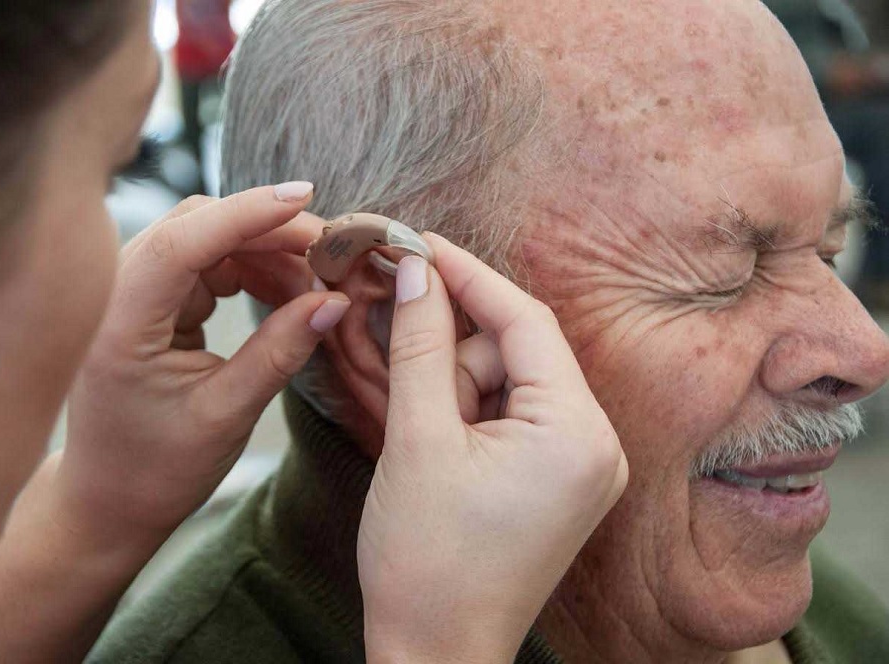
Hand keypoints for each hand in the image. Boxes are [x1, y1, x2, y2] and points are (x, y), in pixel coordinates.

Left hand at [57, 183, 349, 548]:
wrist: (109, 502)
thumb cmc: (157, 470)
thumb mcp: (225, 415)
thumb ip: (279, 353)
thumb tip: (334, 301)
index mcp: (120, 324)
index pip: (182, 241)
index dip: (246, 213)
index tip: (305, 198)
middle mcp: (115, 294)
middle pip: (196, 225)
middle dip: (267, 229)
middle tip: (331, 254)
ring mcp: (131, 293)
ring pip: (206, 239)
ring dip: (265, 250)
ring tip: (317, 283)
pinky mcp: (151, 301)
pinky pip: (207, 263)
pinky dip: (251, 269)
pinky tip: (288, 292)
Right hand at [358, 235, 627, 663]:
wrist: (435, 653)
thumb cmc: (427, 563)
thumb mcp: (417, 438)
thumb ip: (421, 344)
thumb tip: (415, 271)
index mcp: (577, 434)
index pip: (525, 320)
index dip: (466, 274)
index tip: (418, 242)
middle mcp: (598, 444)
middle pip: (518, 350)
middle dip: (454, 354)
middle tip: (404, 379)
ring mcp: (582, 465)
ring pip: (510, 381)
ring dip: (455, 388)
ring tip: (421, 440)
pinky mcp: (559, 479)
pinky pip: (513, 414)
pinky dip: (468, 411)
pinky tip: (435, 438)